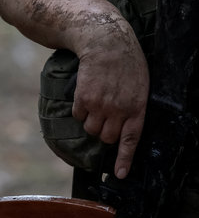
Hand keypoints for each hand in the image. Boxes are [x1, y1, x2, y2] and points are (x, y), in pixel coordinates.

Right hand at [72, 23, 148, 178]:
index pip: (131, 140)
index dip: (124, 159)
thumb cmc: (126, 63)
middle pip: (106, 137)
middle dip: (104, 132)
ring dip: (91, 121)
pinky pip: (78, 115)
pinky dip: (80, 110)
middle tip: (105, 117)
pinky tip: (87, 95)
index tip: (120, 175)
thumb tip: (121, 130)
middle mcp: (118, 110)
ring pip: (90, 129)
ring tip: (96, 103)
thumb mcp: (139, 85)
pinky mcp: (84, 99)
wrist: (106, 43)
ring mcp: (100, 105)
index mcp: (137, 107)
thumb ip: (132, 108)